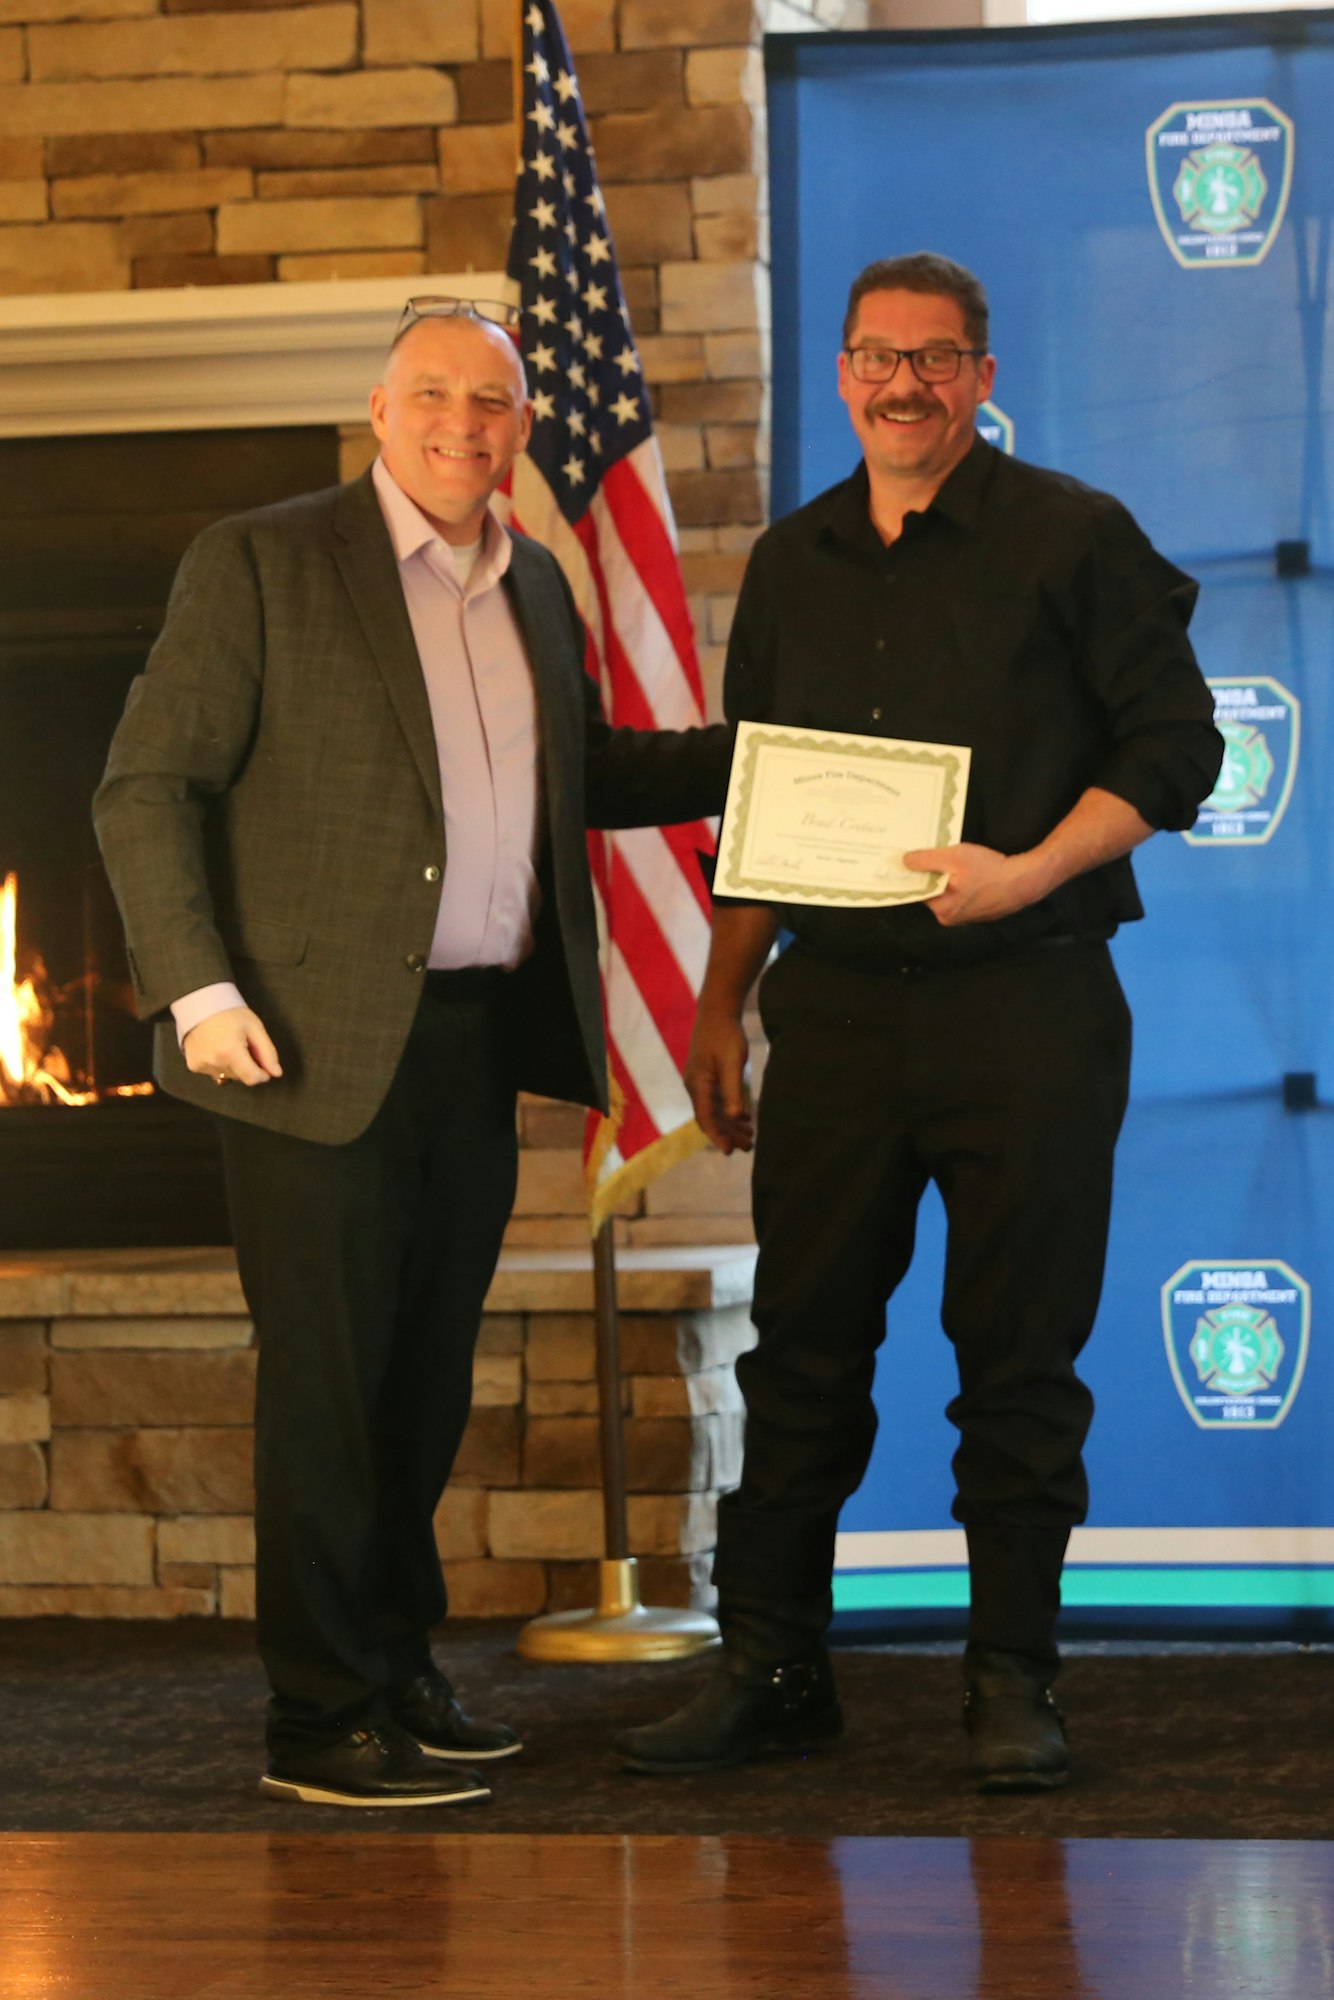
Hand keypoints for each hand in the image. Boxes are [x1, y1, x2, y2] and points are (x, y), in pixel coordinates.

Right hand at [182, 1006, 282, 1086]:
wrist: (201, 1004)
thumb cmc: (230, 1013)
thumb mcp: (255, 1028)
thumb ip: (267, 1052)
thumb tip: (276, 1073)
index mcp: (230, 1052)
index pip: (252, 1079)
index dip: (262, 1075)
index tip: (265, 1067)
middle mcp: (214, 1062)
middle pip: (240, 1077)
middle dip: (247, 1067)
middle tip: (245, 1047)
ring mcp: (201, 1064)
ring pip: (228, 1075)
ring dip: (233, 1066)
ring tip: (229, 1045)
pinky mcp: (194, 1065)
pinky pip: (214, 1072)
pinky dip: (220, 1064)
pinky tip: (217, 1048)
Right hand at [684, 1008, 753, 1153]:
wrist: (716, 1011)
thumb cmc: (725, 1034)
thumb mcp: (732, 1062)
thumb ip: (732, 1089)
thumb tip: (733, 1117)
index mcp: (698, 1084)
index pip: (706, 1118)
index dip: (717, 1136)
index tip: (729, 1152)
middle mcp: (696, 1086)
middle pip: (711, 1117)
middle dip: (728, 1134)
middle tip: (748, 1147)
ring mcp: (701, 1081)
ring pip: (715, 1110)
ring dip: (730, 1124)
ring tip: (749, 1137)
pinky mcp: (708, 1075)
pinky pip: (717, 1100)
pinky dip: (730, 1111)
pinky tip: (745, 1118)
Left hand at [903, 842, 1049, 926]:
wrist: (1026, 880)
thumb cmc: (990, 870)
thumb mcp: (954, 857)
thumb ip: (926, 860)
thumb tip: (904, 862)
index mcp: (943, 910)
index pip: (920, 890)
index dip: (918, 873)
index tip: (917, 859)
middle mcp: (953, 918)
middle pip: (934, 892)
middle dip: (937, 874)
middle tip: (943, 856)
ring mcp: (968, 917)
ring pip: (950, 893)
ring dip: (952, 877)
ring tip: (962, 863)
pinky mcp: (981, 911)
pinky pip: (965, 895)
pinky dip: (966, 883)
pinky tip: (975, 872)